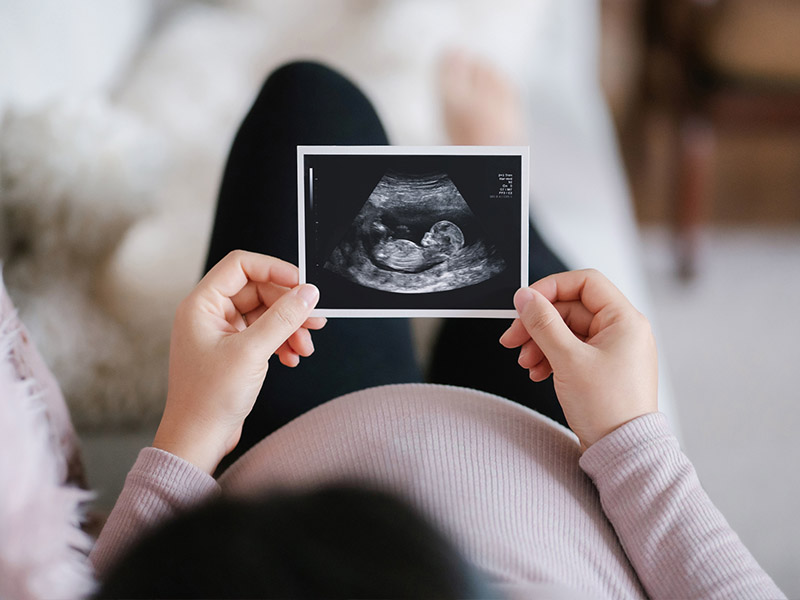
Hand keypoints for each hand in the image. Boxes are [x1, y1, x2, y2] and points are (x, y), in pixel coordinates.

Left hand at [153, 250, 326, 473]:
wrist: (198, 440)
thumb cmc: (208, 399)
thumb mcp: (251, 353)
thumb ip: (282, 319)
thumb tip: (308, 294)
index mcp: (202, 305)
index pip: (241, 266)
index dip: (274, 269)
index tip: (301, 284)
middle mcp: (209, 314)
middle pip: (258, 290)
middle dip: (288, 306)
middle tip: (314, 321)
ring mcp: (221, 333)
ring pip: (265, 314)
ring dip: (289, 327)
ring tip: (305, 347)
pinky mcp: (233, 351)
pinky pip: (263, 334)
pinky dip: (281, 342)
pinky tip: (292, 358)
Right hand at [500, 269, 657, 450]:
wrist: (622, 452)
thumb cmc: (607, 409)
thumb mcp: (568, 359)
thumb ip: (543, 323)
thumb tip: (525, 297)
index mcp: (625, 320)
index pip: (585, 282)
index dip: (551, 288)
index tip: (525, 304)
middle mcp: (622, 331)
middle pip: (570, 309)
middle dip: (538, 324)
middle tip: (513, 339)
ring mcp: (612, 350)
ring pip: (566, 331)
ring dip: (540, 343)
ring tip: (525, 363)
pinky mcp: (602, 368)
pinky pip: (571, 350)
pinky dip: (550, 357)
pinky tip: (537, 373)